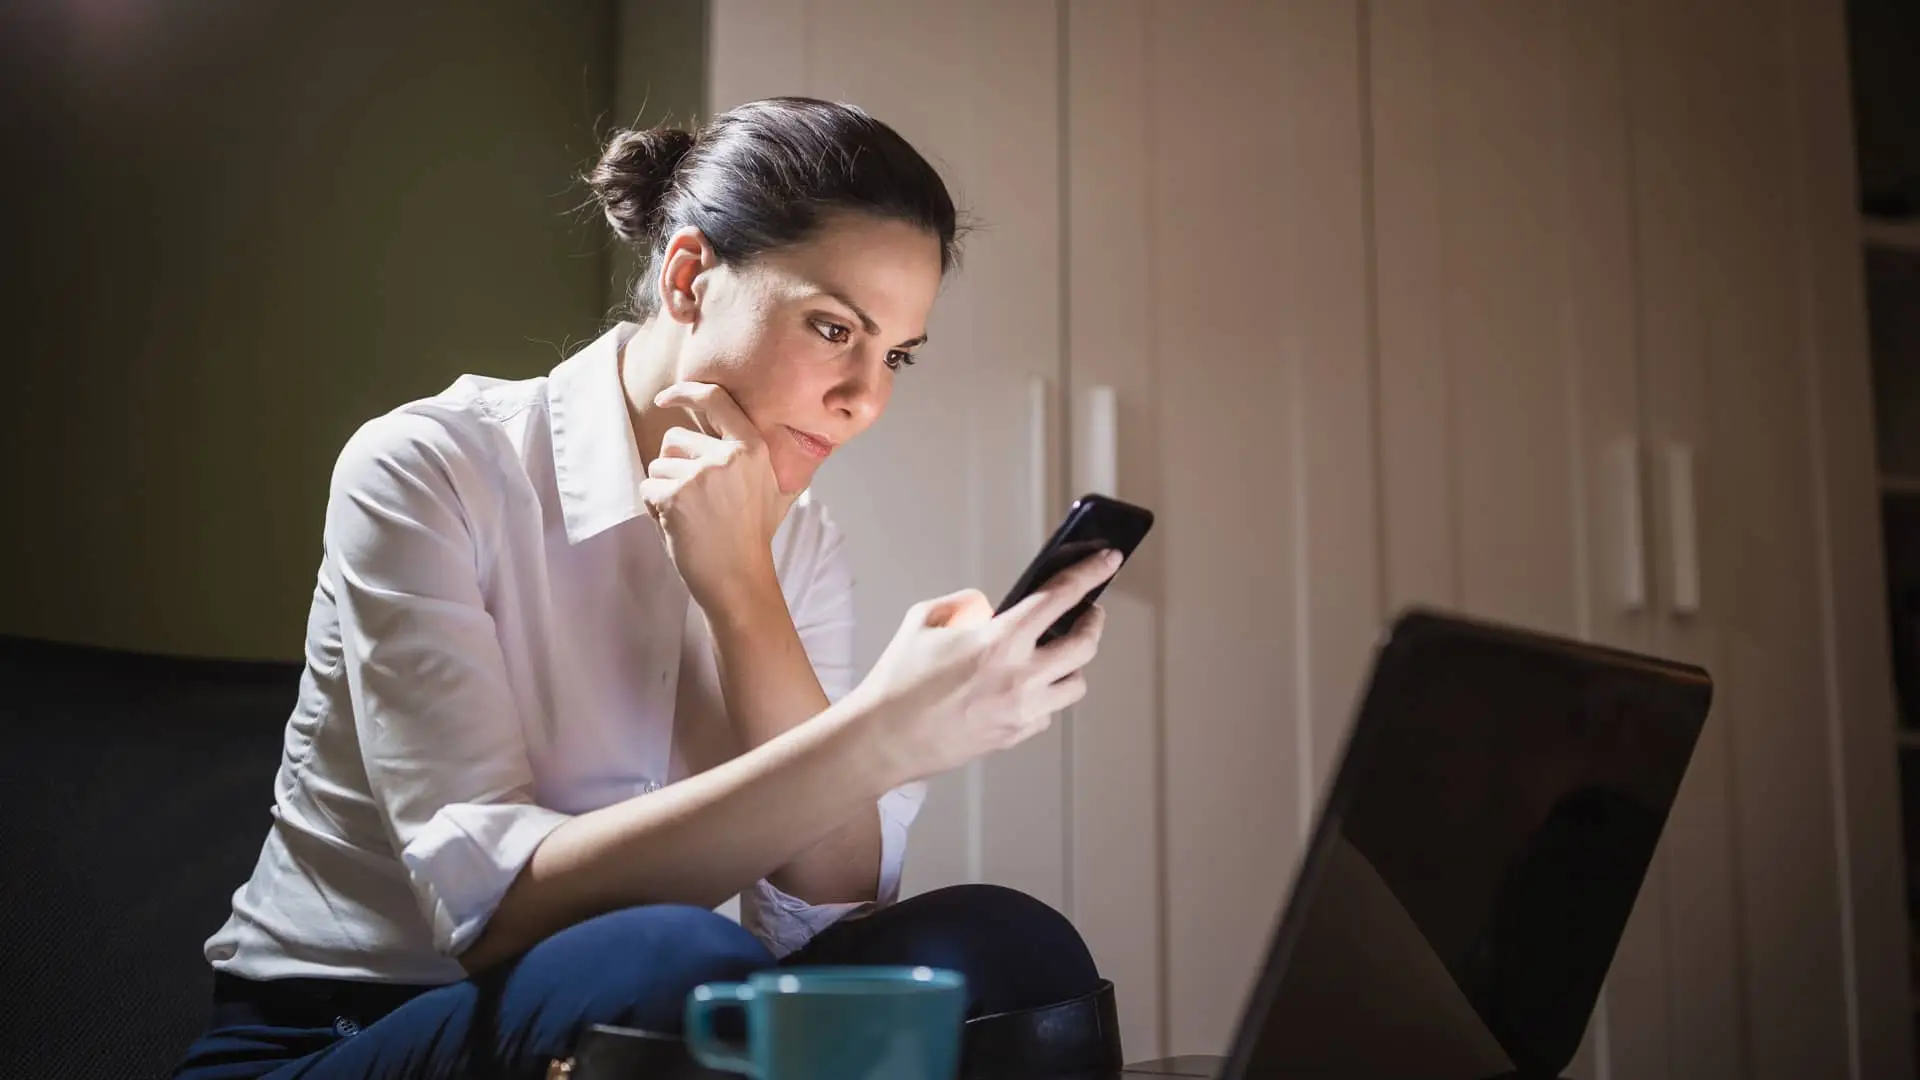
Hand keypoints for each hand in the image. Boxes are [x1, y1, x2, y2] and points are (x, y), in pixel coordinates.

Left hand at [641, 382, 796, 614]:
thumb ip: (749, 456)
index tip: (667, 397)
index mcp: (752, 448)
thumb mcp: (769, 488)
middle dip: (673, 464)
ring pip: (658, 464)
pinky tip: (679, 526)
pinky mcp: (676, 496)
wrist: (740, 580)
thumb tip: (736, 425)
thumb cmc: (751, 537)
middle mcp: (727, 455)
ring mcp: (701, 475)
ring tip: (690, 516)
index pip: (715, 400)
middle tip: (694, 499)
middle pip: (674, 437)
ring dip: (663, 489)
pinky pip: (648, 488)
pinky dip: (655, 508)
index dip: (686, 392)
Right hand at [849, 549, 1121, 783]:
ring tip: (1058, 652)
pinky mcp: (1015, 736)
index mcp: (1000, 640)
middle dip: (1093, 621)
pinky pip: (1049, 711)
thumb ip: (964, 604)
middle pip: (1085, 644)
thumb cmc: (897, 682)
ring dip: (1072, 663)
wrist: (881, 741)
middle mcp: (1020, 676)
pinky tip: (1026, 686)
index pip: (1060, 597)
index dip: (1090, 573)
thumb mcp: (922, 621)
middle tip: (1089, 611)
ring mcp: (1022, 711)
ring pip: (1076, 683)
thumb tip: (990, 608)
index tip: (1109, 560)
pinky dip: (1045, 695)